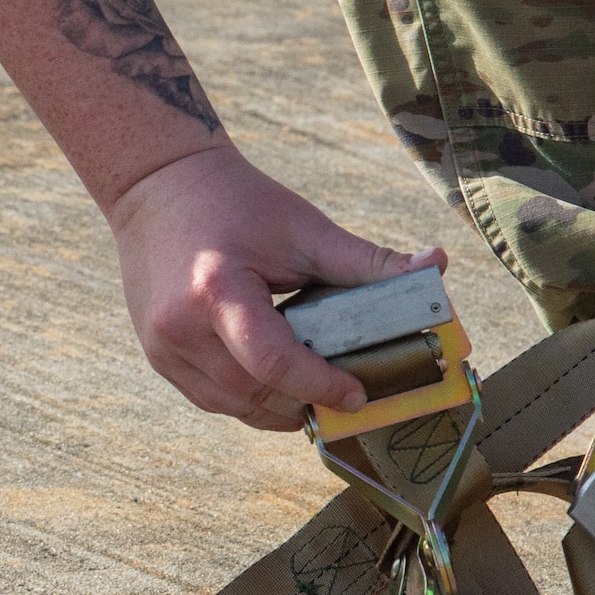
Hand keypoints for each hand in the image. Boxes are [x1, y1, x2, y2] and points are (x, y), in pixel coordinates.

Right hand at [106, 146, 446, 430]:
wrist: (157, 185)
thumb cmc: (237, 202)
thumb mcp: (304, 228)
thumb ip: (367, 260)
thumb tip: (437, 267)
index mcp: (216, 289)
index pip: (273, 360)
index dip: (320, 385)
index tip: (358, 394)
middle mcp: (179, 327)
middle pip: (254, 393)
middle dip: (305, 403)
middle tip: (350, 399)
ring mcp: (163, 347)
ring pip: (232, 406)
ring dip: (279, 408)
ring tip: (320, 395)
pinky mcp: (157, 356)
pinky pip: (212, 397)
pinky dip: (250, 399)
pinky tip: (280, 385)